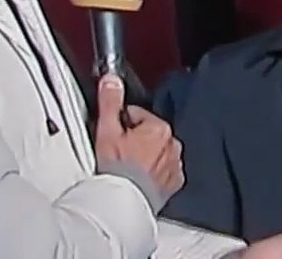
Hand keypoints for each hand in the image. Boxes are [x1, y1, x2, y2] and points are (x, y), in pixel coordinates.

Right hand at [94, 74, 184, 195]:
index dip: (121, 123)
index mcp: (159, 128)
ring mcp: (175, 165)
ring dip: (145, 156)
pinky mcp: (173, 183)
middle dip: (134, 139)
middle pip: (148, 133)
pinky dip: (153, 172)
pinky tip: (138, 178)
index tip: (113, 135)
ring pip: (157, 152)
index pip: (137, 116)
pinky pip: (164, 171)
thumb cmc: (116, 170)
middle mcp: (173, 145)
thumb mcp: (107, 130)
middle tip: (117, 153)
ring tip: (127, 168)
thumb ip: (110, 101)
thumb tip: (112, 79)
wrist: (123, 203)